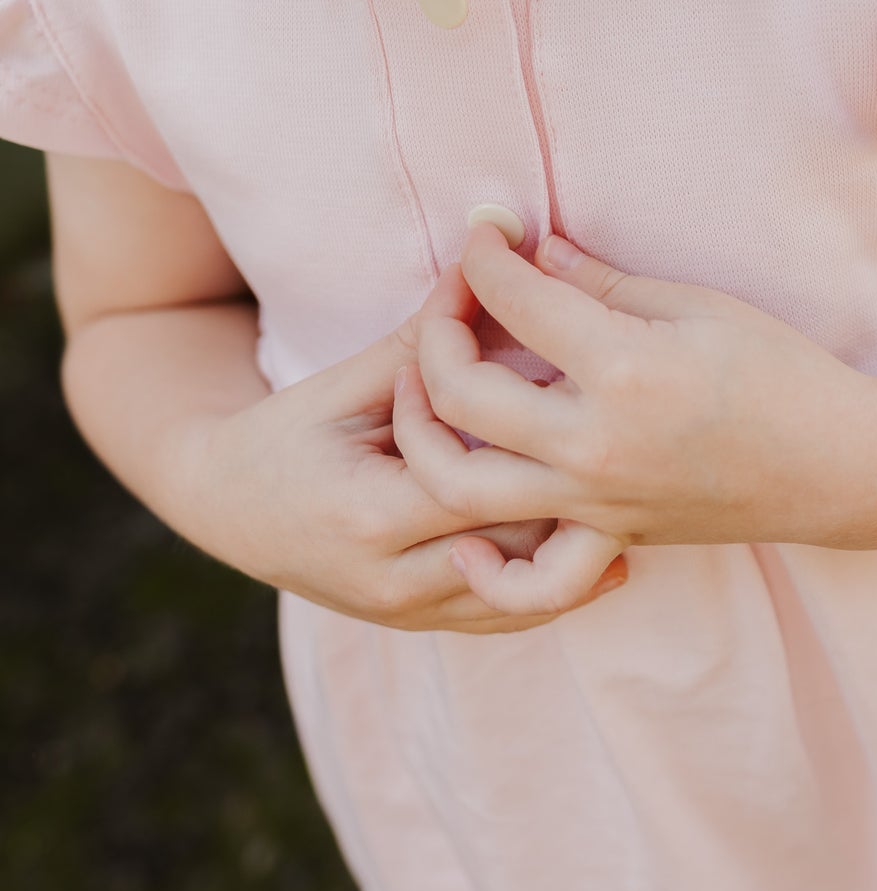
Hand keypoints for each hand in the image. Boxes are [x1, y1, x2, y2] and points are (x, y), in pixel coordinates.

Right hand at [180, 313, 628, 633]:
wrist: (223, 508)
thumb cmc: (283, 433)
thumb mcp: (347, 379)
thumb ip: (425, 338)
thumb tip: (486, 266)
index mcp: (376, 515)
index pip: (486, 477)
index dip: (534, 431)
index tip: (577, 389)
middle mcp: (398, 581)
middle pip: (523, 545)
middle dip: (582, 499)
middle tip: (639, 450)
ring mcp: (411, 614)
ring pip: (527, 593)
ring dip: (579, 546)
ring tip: (634, 494)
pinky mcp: (422, 624)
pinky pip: (510, 615)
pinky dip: (559, 581)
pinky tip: (606, 543)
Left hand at [394, 223, 873, 598]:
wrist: (840, 465)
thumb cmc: (781, 370)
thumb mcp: (694, 304)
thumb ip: (601, 282)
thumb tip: (536, 251)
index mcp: (622, 369)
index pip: (515, 300)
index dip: (484, 255)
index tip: (483, 232)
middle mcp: (594, 444)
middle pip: (462, 392)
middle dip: (436, 330)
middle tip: (453, 296)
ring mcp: (596, 502)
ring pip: (460, 486)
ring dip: (422, 431)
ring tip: (427, 386)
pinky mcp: (608, 539)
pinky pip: (527, 576)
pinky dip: (484, 564)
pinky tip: (465, 527)